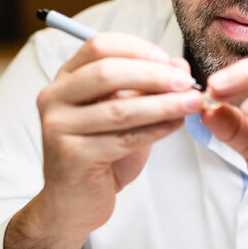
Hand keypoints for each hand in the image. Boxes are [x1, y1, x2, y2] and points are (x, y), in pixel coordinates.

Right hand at [7, 33, 201, 248]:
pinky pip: (124, 138)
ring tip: (192, 102)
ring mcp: (59, 127)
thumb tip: (179, 67)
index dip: (139, 49)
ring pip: (119, 108)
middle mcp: (55, 98)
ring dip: (162, 103)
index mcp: (66, 79)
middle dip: (154, 75)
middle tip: (186, 81)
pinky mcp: (72, 155)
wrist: (73, 202)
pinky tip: (177, 124)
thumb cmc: (101, 152)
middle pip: (107, 72)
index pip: (100, 46)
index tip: (170, 61)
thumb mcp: (122, 112)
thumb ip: (144, 89)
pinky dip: (156, 129)